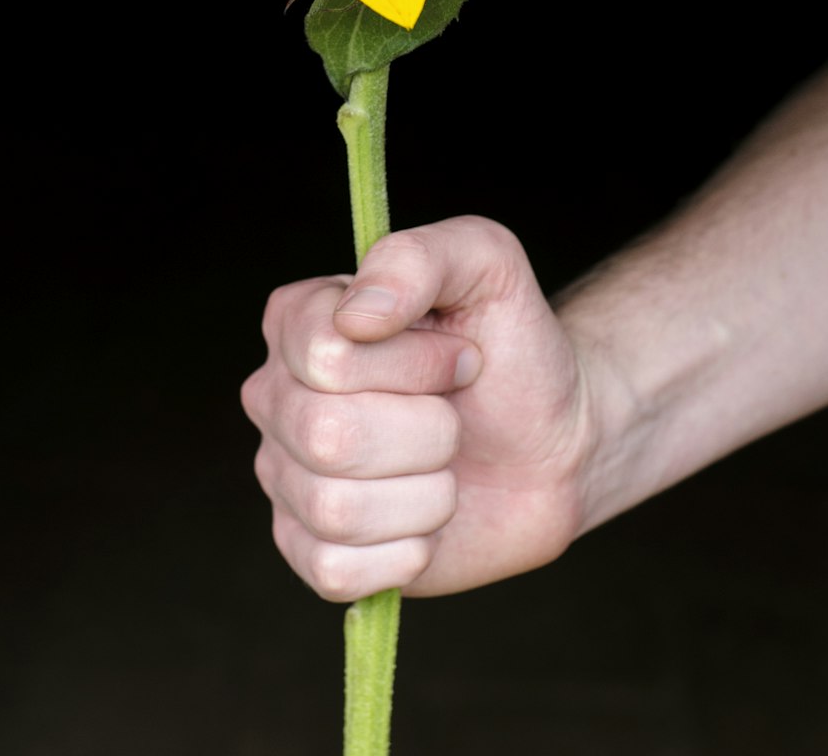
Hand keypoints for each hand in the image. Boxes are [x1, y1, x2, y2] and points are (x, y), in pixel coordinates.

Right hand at [241, 216, 591, 601]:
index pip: (326, 354)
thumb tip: (357, 316)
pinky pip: (336, 570)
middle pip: (328, 435)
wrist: (552, 441)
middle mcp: (276, 396)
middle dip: (427, 431)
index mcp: (298, 319)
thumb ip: (419, 258)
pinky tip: (425, 520)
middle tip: (455, 414)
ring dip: (426, 493)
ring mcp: (287, 475)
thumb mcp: (485, 264)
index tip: (460, 354)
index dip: (413, 363)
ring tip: (444, 465)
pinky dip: (405, 552)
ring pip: (337, 508)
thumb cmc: (511, 345)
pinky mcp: (312, 548)